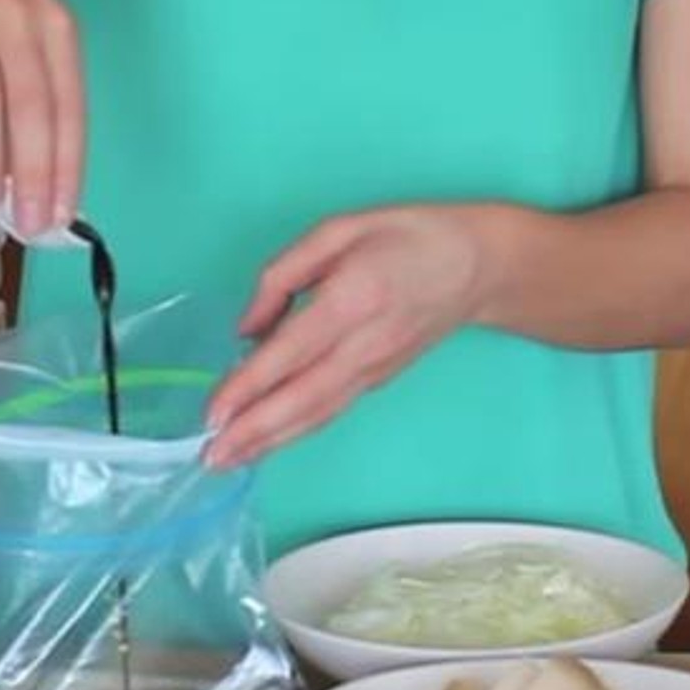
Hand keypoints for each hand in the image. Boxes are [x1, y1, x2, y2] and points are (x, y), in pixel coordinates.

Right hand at [0, 0, 83, 234]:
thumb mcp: (38, 18)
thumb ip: (46, 83)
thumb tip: (49, 163)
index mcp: (56, 26)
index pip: (69, 108)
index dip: (67, 166)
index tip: (63, 211)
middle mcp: (16, 22)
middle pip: (31, 110)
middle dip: (32, 175)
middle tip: (29, 220)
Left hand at [204, 207, 488, 467]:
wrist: (478, 265)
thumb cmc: (406, 236)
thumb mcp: (339, 229)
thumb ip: (284, 274)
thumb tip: (246, 328)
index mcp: (352, 298)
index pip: (290, 352)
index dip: (249, 386)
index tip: (214, 412)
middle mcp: (364, 344)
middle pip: (303, 399)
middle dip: (254, 432)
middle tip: (211, 458)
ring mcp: (374, 369)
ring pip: (317, 414)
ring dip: (271, 442)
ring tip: (228, 461)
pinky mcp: (379, 381)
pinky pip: (331, 410)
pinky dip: (296, 432)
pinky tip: (267, 442)